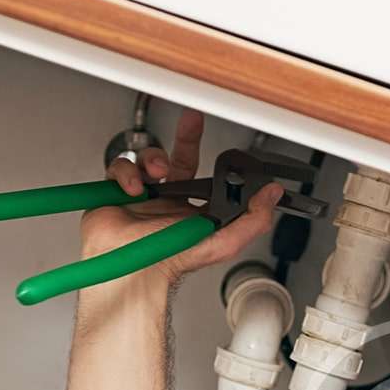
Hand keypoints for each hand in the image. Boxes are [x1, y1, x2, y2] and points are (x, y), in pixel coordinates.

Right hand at [80, 108, 282, 286]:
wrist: (130, 268)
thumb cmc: (171, 263)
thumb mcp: (223, 244)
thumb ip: (252, 220)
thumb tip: (271, 195)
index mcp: (194, 212)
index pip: (208, 179)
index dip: (216, 165)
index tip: (224, 148)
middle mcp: (170, 202)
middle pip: (181, 159)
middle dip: (187, 137)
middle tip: (193, 120)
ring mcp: (144, 196)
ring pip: (149, 159)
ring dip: (153, 160)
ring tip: (157, 173)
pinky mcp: (118, 192)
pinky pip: (121, 167)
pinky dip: (127, 173)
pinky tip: (133, 188)